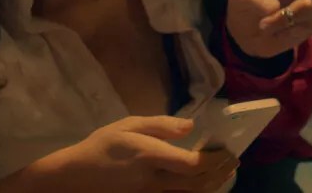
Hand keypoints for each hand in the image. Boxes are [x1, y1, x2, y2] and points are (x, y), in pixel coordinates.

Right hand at [29, 116, 237, 192]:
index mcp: (150, 156)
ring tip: (225, 172)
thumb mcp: (128, 125)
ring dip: (213, 184)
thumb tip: (190, 126)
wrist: (77, 176)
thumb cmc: (103, 145)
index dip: (214, 159)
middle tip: (234, 160)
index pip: (192, 164)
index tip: (226, 149)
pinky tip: (204, 184)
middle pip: (198, 183)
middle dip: (220, 172)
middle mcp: (154, 180)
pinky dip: (197, 192)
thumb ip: (160, 125)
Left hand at [226, 0, 311, 58]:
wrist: (245, 37)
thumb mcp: (238, 0)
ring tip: (266, 24)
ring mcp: (309, 3)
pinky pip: (308, 25)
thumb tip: (276, 8)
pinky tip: (278, 31)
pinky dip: (289, 30)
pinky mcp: (311, 23)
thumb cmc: (243, 10)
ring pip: (310, 6)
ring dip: (285, 18)